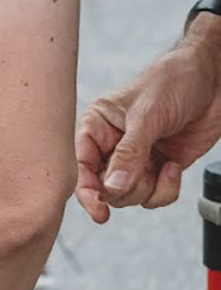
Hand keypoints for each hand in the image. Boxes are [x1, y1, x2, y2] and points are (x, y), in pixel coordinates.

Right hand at [75, 16, 220, 221]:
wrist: (214, 79)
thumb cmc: (173, 81)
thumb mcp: (147, 117)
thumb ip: (129, 154)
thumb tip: (112, 188)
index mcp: (97, 126)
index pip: (81, 164)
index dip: (87, 189)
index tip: (99, 210)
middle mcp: (112, 144)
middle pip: (105, 187)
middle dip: (127, 187)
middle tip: (144, 175)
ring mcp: (137, 158)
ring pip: (130, 195)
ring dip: (151, 188)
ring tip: (165, 166)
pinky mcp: (160, 167)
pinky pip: (155, 195)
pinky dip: (167, 188)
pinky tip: (174, 166)